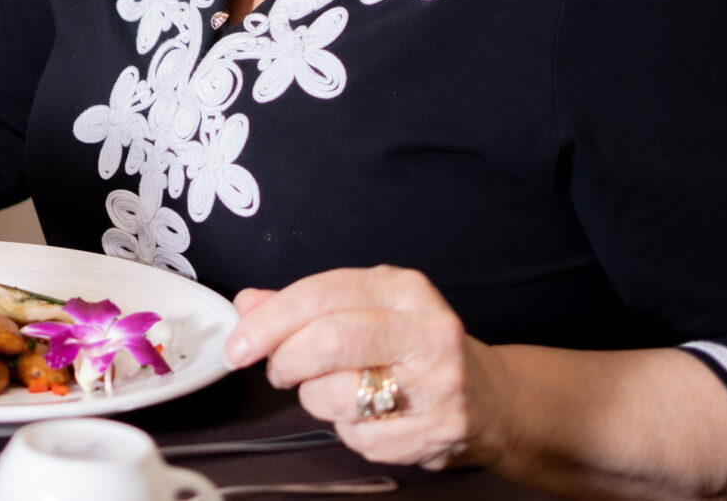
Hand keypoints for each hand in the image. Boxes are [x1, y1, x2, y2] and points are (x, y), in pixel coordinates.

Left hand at [224, 267, 512, 470]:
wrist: (488, 398)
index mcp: (403, 289)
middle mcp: (426, 331)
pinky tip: (365, 417)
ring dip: (314, 399)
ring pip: (337, 395)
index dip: (267, 322)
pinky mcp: (438, 431)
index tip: (238, 345)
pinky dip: (346, 431)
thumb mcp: (364, 308)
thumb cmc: (411, 346)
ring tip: (330, 391)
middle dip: (285, 361)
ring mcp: (437, 384)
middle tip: (277, 371)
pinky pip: (360, 438)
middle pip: (328, 341)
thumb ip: (303, 304)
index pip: (319, 296)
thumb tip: (247, 305)